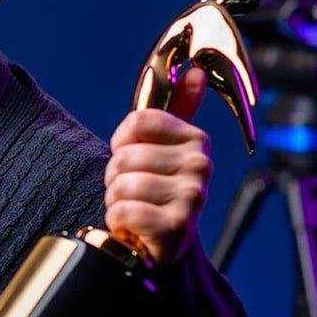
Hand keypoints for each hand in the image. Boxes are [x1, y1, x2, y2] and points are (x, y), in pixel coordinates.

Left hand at [103, 67, 211, 264]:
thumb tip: (196, 72)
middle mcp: (200, 165)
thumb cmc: (157, 191)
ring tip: (134, 208)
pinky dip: (119, 220)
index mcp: (195, 140)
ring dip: (116, 200)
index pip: (137, 121)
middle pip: (125, 154)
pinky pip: (124, 210)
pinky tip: (134, 226)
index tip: (132, 157)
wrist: (165, 244)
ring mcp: (192, 196)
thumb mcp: (164, 147)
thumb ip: (178, 108)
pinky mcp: (178, 226)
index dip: (122, 141)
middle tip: (134, 192)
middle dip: (116, 177)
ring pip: (121, 183)